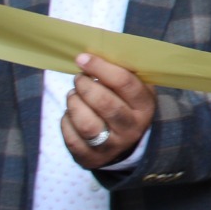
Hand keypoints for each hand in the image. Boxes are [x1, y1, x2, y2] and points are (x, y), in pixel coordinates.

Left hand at [61, 53, 155, 168]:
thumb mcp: (135, 87)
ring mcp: (112, 146)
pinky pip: (72, 139)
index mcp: (145, 106)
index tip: (83, 58)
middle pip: (105, 104)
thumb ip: (121, 70)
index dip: (101, 67)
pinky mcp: (92, 158)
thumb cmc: (127, 105)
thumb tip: (95, 51)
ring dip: (74, 104)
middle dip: (86, 86)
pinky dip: (66, 122)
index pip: (124, 83)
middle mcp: (132, 128)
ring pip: (87, 124)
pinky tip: (71, 114)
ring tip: (73, 95)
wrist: (128, 143)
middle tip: (79, 78)